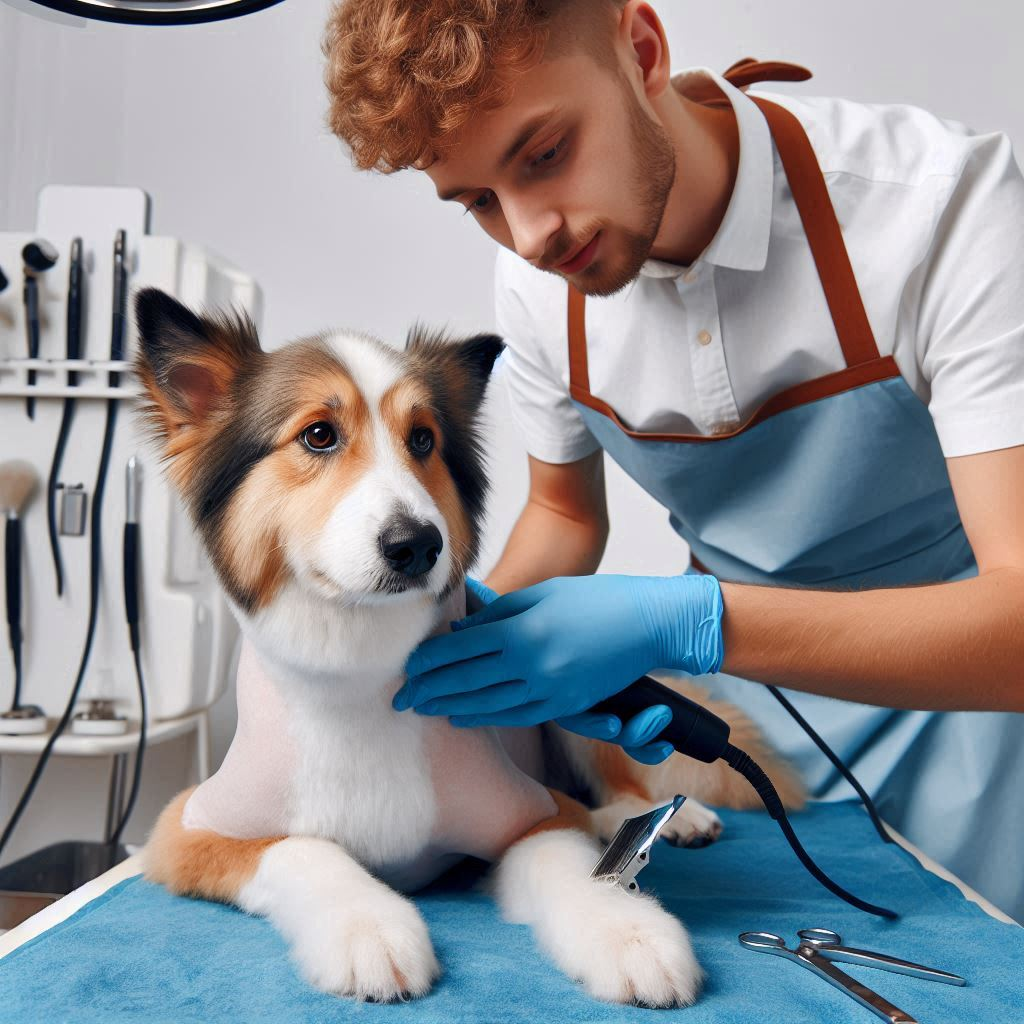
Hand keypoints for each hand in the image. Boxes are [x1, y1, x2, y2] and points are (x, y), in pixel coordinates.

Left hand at [394, 574, 723, 760]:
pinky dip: (484, 716)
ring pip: (487, 703)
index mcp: (525, 629)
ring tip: (423, 708)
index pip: (462, 648)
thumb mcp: (544, 594)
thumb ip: (500, 613)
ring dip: (450, 707)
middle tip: (401, 698)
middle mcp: (534, 664)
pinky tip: (462, 716)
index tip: (406, 666)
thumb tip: (462, 629)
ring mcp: (551, 689)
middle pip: (467, 680)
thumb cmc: (597, 601)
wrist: (650, 624)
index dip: (430, 660)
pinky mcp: (567, 705)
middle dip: (430, 690)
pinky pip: (516, 714)